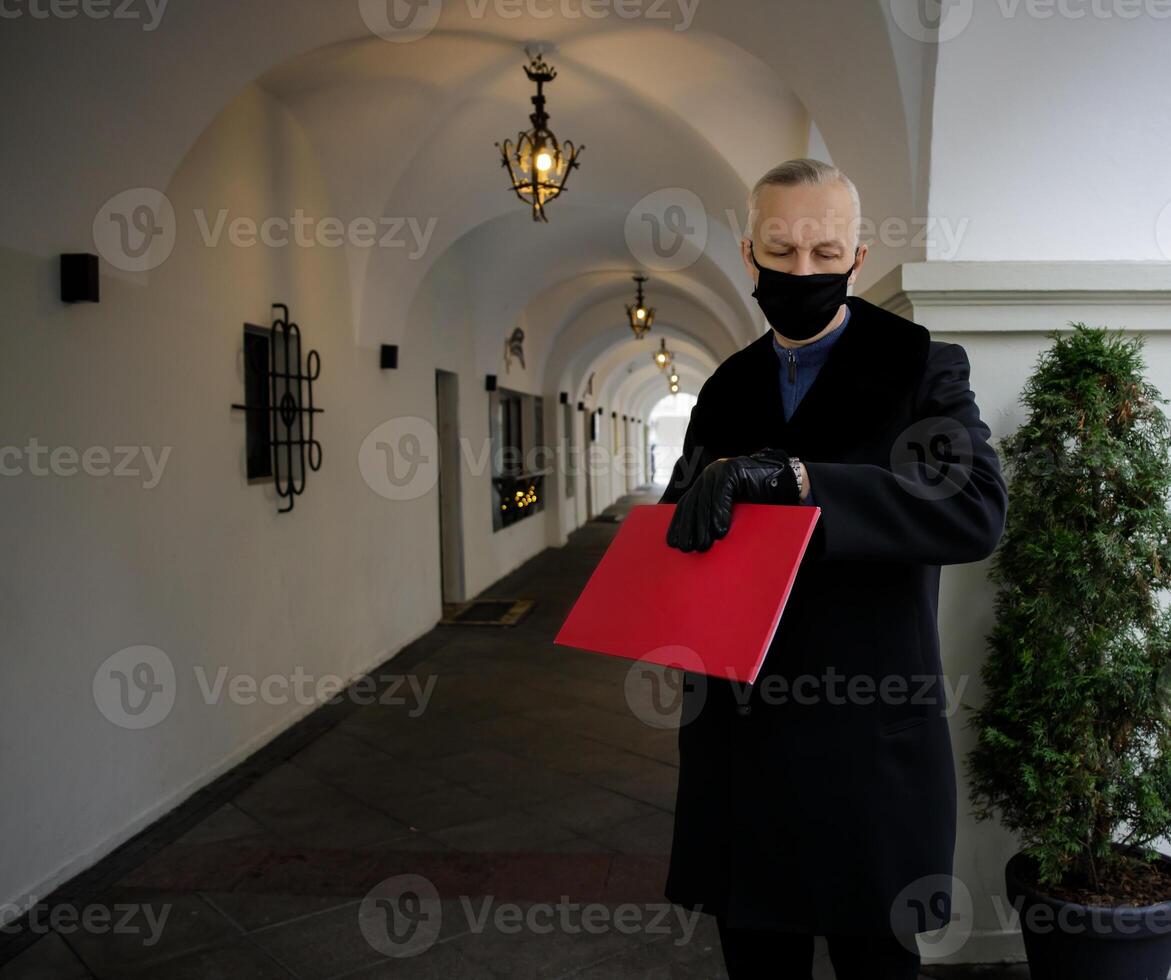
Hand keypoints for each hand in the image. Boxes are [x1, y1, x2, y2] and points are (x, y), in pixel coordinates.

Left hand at [665, 446, 799, 551]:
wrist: (785, 484)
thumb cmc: (759, 503)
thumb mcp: (732, 512)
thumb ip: (715, 518)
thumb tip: (697, 541)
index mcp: (705, 484)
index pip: (686, 504)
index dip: (678, 524)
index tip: (673, 543)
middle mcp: (709, 474)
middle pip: (692, 502)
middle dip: (688, 527)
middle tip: (687, 548)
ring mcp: (720, 468)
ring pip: (705, 499)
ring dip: (703, 524)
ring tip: (703, 545)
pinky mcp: (733, 468)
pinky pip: (722, 492)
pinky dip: (719, 513)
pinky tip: (719, 531)